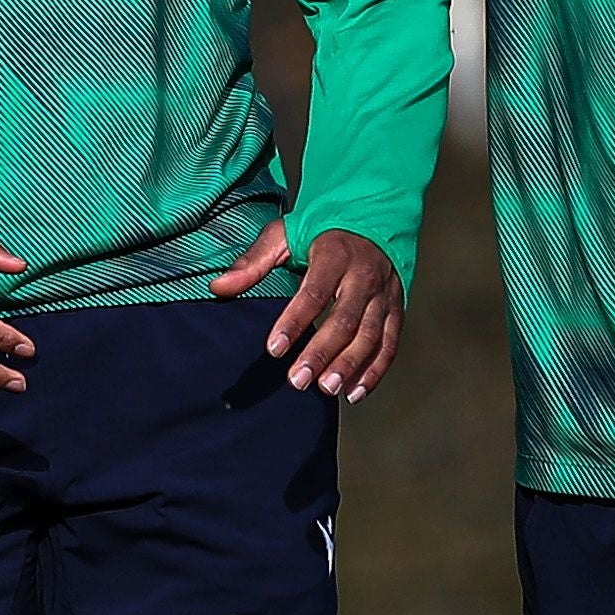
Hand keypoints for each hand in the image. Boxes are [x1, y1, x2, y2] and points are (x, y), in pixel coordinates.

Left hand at [212, 221, 404, 402]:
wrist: (374, 220)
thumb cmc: (320, 231)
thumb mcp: (284, 235)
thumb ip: (253, 262)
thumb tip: (218, 287)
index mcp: (335, 254)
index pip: (314, 292)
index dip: (294, 322)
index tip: (274, 349)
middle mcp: (365, 275)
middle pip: (345, 319)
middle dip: (322, 352)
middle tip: (298, 381)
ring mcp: (384, 294)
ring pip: (371, 335)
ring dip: (349, 366)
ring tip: (326, 390)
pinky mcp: (396, 309)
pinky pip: (390, 343)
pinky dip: (374, 371)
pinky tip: (354, 393)